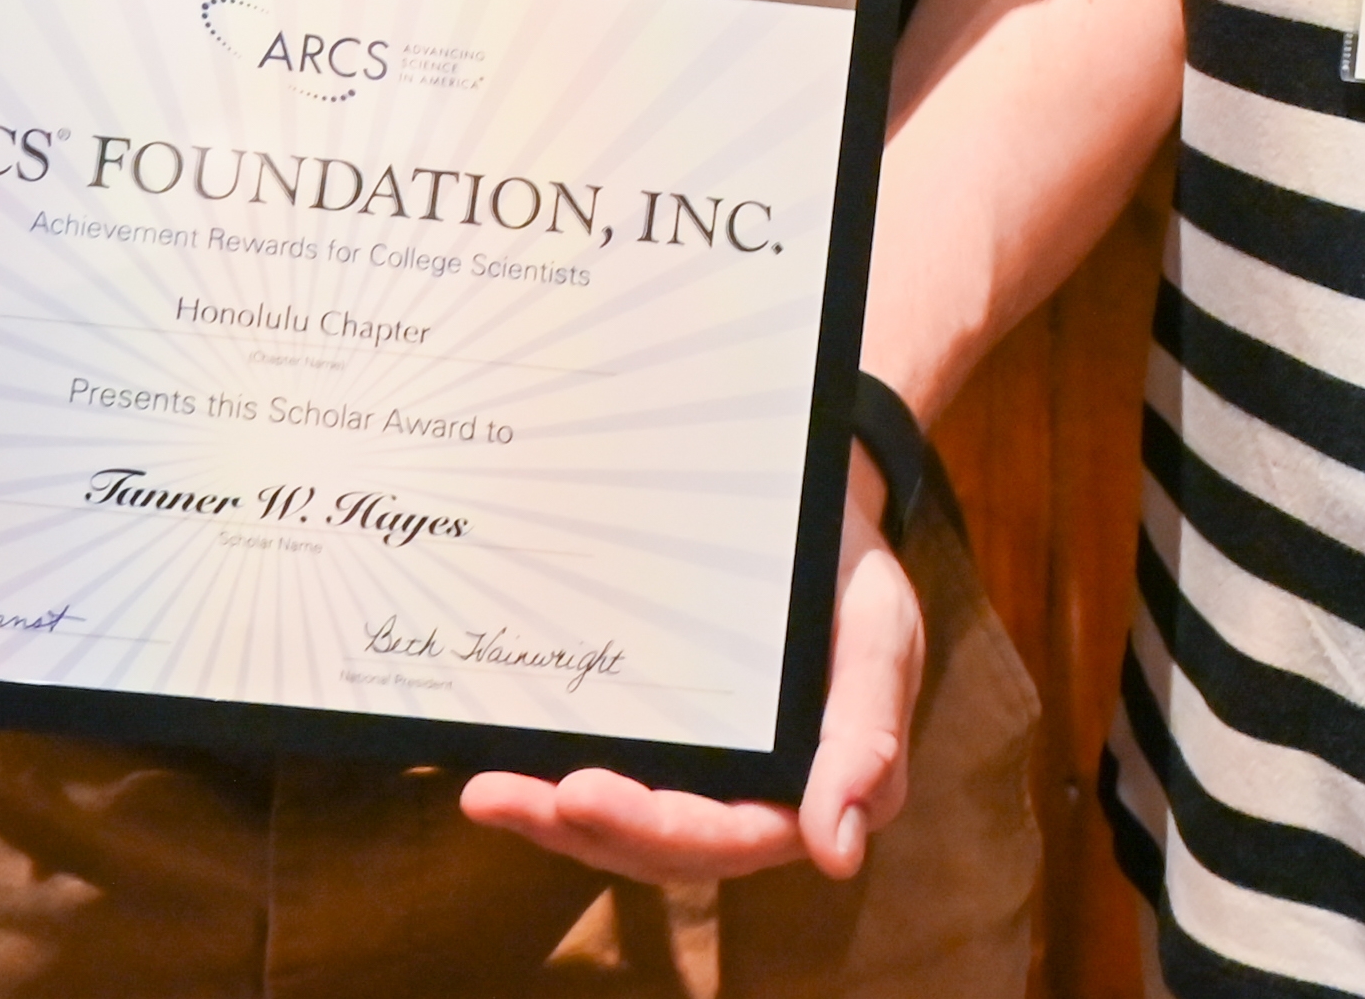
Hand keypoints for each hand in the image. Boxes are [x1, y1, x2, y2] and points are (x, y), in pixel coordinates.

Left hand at [459, 463, 921, 880]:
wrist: (814, 512)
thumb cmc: (849, 573)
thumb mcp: (879, 631)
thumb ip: (867, 734)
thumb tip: (837, 852)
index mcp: (810, 789)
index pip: (734, 835)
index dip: (656, 826)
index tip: (582, 794)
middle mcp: (750, 799)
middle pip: (662, 844)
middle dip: (582, 827)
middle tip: (500, 796)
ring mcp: (700, 776)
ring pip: (622, 827)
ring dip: (550, 820)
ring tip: (485, 793)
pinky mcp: (661, 746)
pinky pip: (606, 779)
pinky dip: (549, 783)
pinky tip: (491, 766)